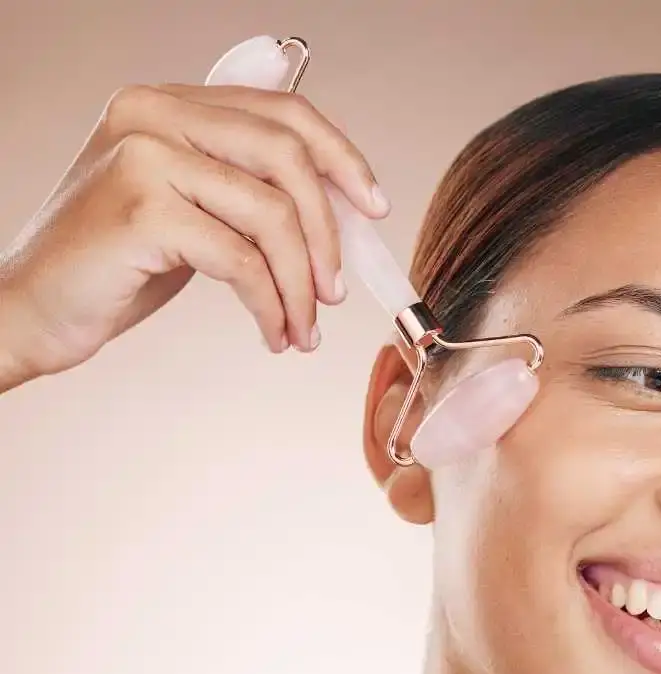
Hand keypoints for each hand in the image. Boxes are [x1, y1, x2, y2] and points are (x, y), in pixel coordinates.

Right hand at [0, 82, 388, 389]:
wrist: (36, 306)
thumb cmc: (117, 265)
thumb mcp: (190, 211)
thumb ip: (246, 194)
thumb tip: (337, 217)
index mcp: (170, 104)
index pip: (283, 112)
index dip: (341, 159)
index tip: (373, 207)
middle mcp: (154, 114)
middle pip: (287, 157)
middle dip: (327, 233)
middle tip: (335, 291)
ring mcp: (144, 157)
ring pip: (271, 215)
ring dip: (301, 285)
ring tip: (303, 328)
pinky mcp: (142, 210)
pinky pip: (242, 261)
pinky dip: (271, 305)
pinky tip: (273, 333)